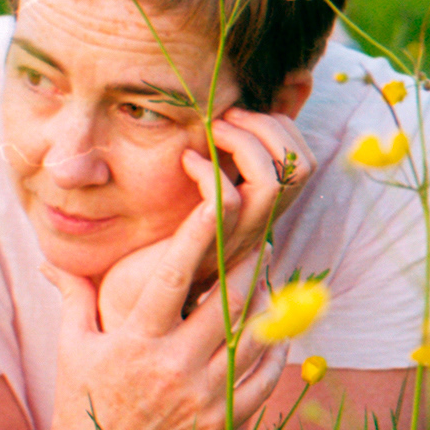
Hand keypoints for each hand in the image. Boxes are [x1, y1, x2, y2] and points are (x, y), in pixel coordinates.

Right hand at [45, 194, 287, 429]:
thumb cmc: (82, 404)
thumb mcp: (72, 347)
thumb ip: (74, 297)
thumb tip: (52, 257)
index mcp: (135, 341)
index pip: (172, 276)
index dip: (197, 236)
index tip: (218, 205)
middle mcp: (171, 366)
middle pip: (226, 301)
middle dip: (249, 264)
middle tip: (260, 240)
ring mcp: (200, 398)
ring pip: (252, 338)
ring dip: (267, 304)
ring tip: (270, 281)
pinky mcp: (220, 425)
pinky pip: (263, 381)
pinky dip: (273, 352)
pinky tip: (273, 332)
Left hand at [97, 106, 313, 328]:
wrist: (127, 313)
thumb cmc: (150, 261)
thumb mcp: (188, 209)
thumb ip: (206, 174)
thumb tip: (213, 126)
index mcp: (259, 214)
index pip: (303, 165)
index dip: (282, 129)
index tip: (241, 116)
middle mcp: (256, 227)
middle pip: (300, 168)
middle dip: (270, 126)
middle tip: (228, 116)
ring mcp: (234, 240)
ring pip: (272, 181)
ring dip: (245, 141)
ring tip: (212, 129)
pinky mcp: (205, 250)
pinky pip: (226, 201)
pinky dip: (209, 169)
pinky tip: (186, 160)